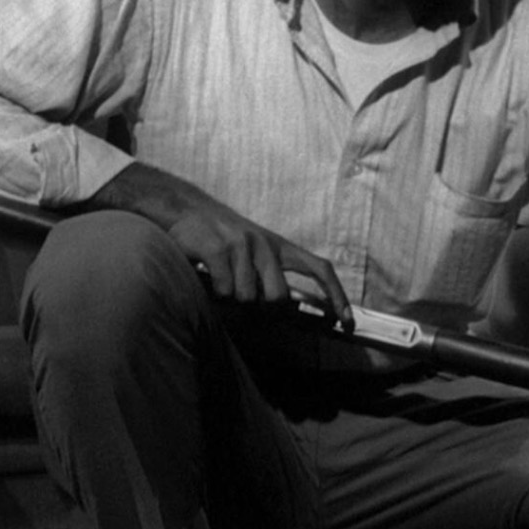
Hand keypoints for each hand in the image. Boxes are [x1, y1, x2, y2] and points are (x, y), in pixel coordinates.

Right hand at [96, 163, 352, 324]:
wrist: (181, 207)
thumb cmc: (218, 236)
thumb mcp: (252, 250)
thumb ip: (271, 274)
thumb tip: (289, 310)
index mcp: (278, 245)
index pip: (319, 268)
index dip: (337, 295)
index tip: (347, 322)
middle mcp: (265, 244)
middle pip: (278, 298)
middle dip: (260, 308)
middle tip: (239, 293)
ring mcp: (241, 245)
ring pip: (247, 298)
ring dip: (230, 298)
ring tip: (218, 278)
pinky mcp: (217, 249)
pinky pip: (223, 290)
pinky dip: (213, 291)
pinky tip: (206, 276)